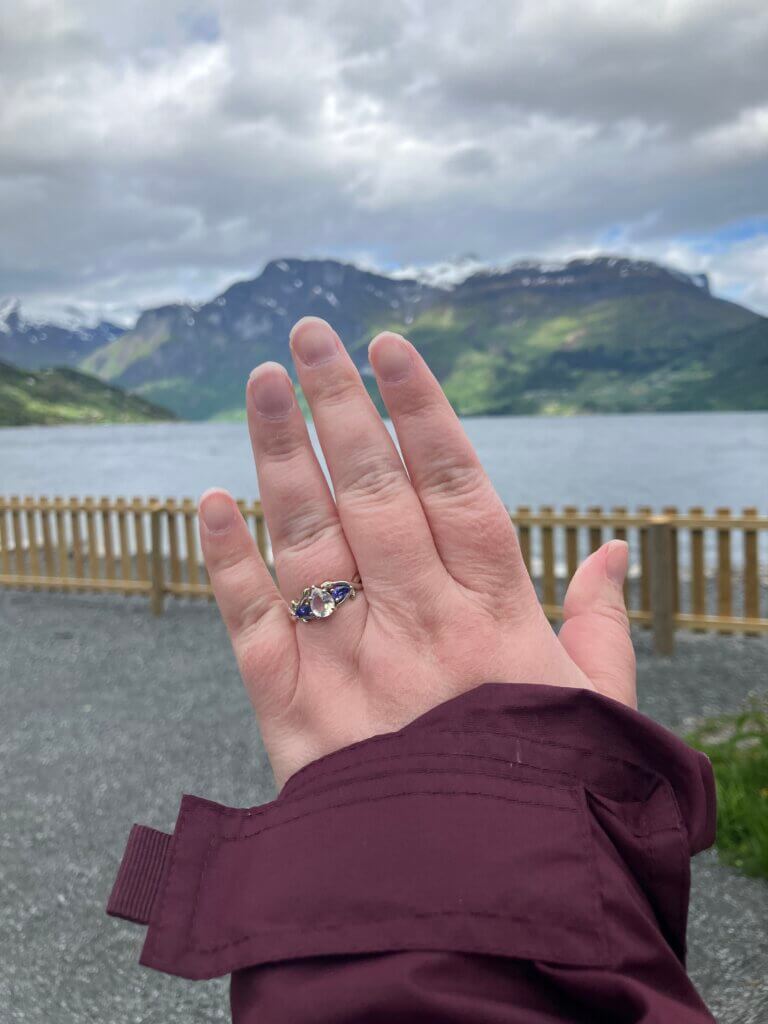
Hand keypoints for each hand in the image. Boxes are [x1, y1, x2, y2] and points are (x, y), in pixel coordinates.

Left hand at [199, 318, 635, 787]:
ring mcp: (350, 664)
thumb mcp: (595, 710)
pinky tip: (207, 500)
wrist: (475, 908)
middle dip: (340, 406)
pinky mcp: (292, 712)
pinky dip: (226, 562)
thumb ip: (602, 624)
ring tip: (264, 380)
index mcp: (495, 618)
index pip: (454, 486)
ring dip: (283, 454)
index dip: (421, 409)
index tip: (390, 344)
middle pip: (375, 491)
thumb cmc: (542, 796)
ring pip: (310, 537)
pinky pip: (254, 624)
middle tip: (310, 332)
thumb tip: (613, 548)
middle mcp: (418, 625)